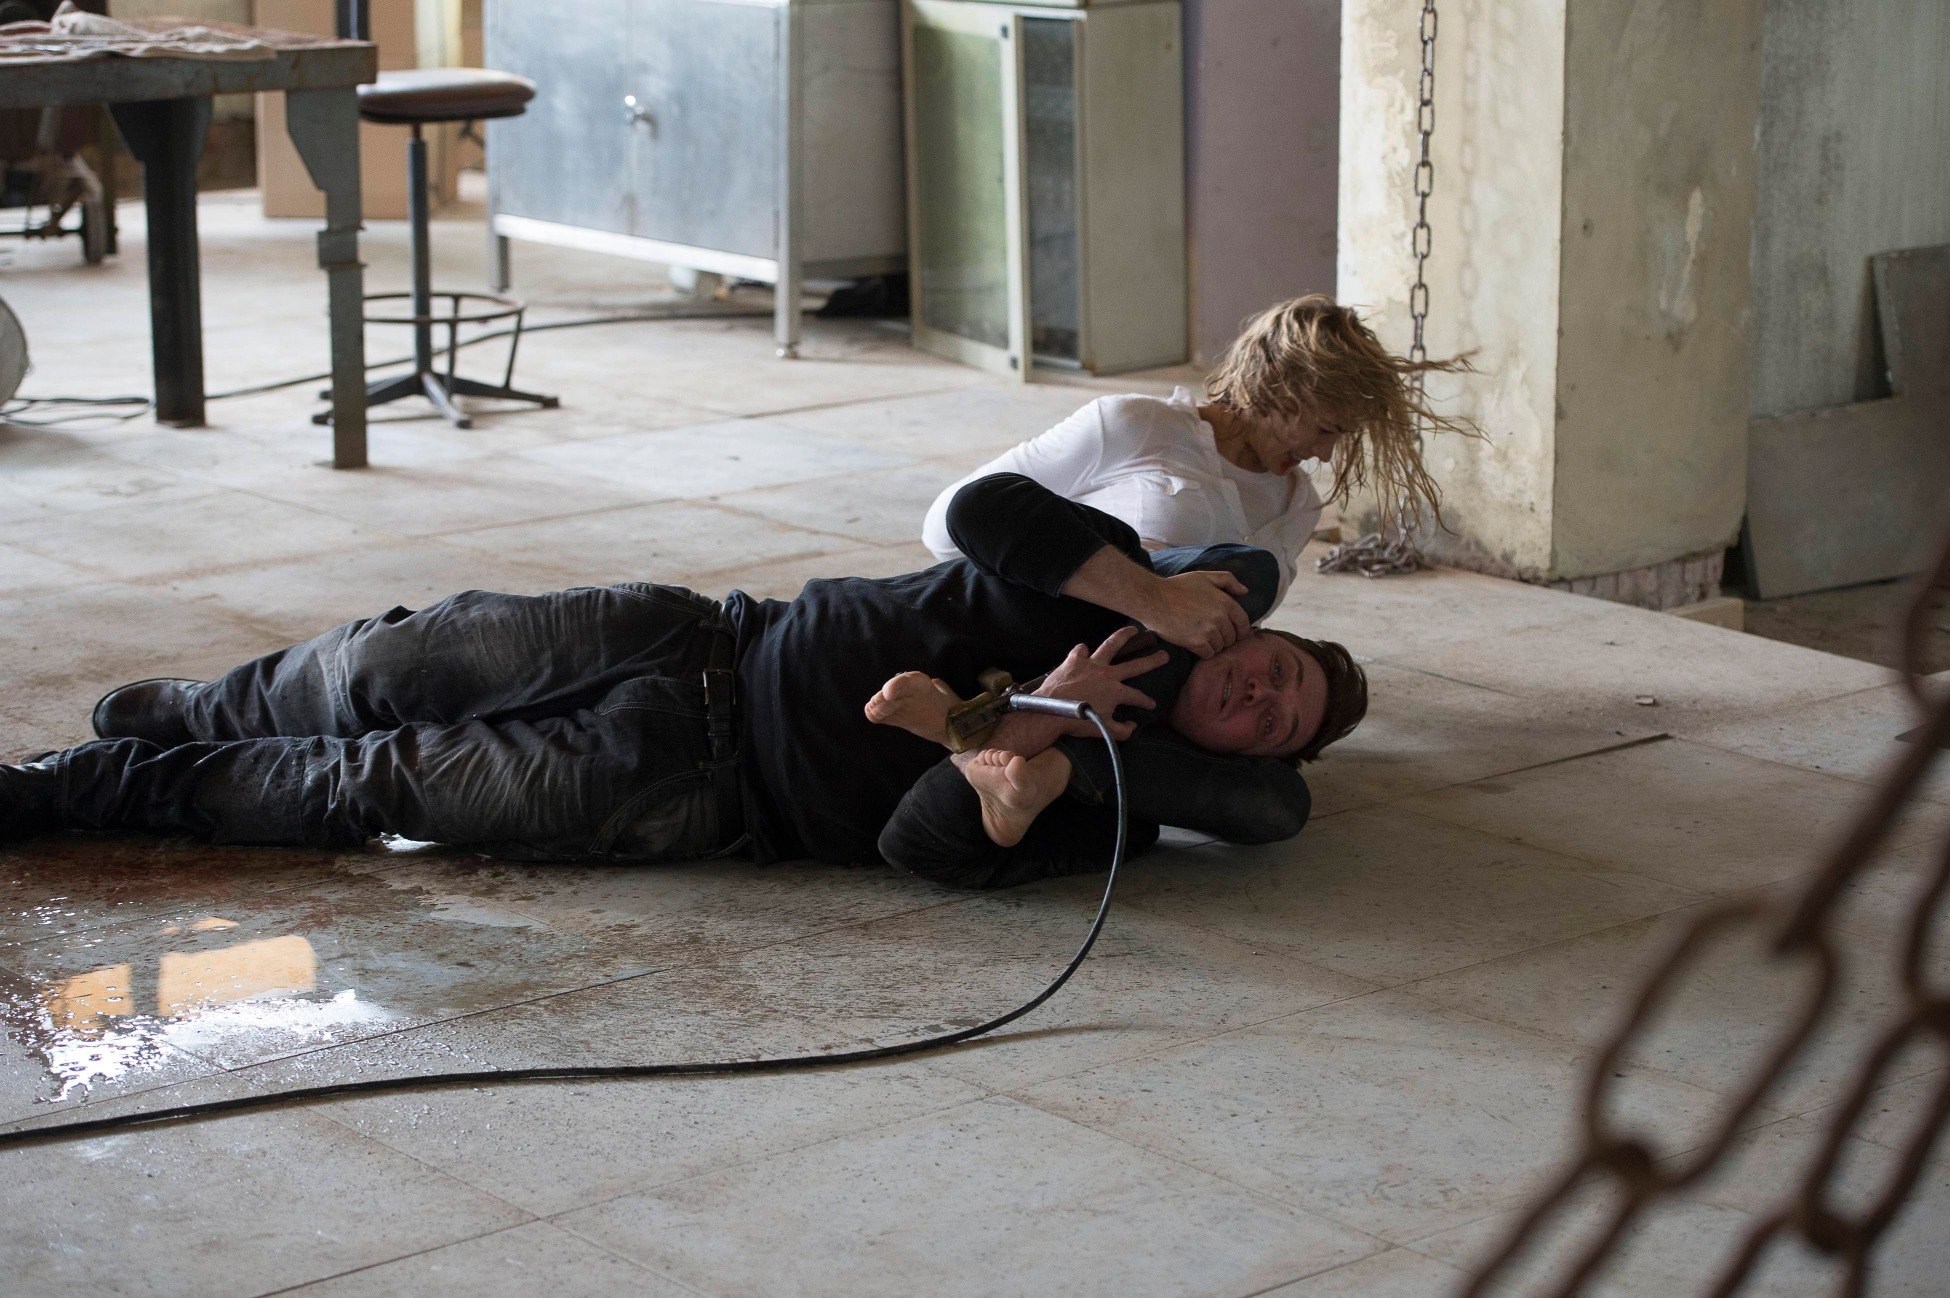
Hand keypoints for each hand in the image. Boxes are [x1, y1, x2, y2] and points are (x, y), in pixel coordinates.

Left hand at [1034, 625, 1168, 739]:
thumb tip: (1133, 727)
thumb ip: (1122, 730)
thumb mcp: (1104, 731)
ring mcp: (1090, 664)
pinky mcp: (1073, 660)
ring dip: (1124, 636)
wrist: (1050, 713)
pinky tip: (1086, 652)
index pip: (1137, 696)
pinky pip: (1081, 651)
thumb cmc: (1078, 722)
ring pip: (1111, 645)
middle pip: (1135, 665)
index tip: (1151, 704)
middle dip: (1152, 661)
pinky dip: (1084, 652)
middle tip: (1164, 655)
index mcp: (1116, 691)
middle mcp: (1107, 674)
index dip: (1146, 701)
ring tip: (1133, 629)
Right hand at [1140, 570, 1250, 657]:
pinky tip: (1195, 644)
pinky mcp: (1196, 642)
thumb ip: (1227, 580)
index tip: (1233, 633)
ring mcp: (1208, 631)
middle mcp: (1220, 617)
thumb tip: (1245, 591)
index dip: (1240, 630)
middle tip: (1211, 634)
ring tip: (1201, 637)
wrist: (1153, 599)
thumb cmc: (1177, 586)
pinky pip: (1208, 654)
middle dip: (1224, 637)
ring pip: (1220, 647)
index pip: (1244, 623)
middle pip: (1232, 638)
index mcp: (1225, 602)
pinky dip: (1203, 652)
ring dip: (1213, 645)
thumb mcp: (1204, 577)